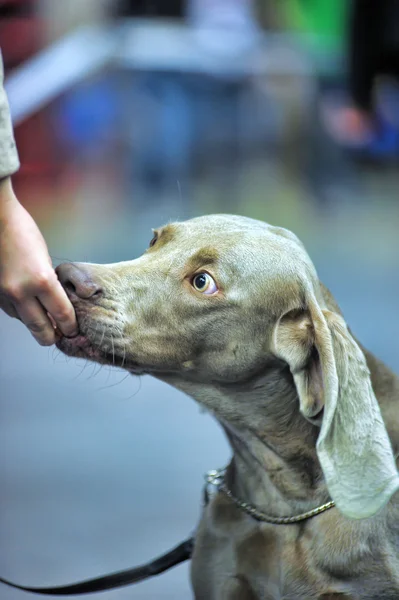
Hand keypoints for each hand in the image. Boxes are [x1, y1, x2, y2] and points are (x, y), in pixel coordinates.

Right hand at [0, 178, 77, 344]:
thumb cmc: (22, 232)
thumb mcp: (46, 258)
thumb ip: (50, 284)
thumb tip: (57, 304)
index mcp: (41, 280)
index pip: (63, 315)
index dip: (71, 326)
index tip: (75, 329)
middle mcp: (22, 292)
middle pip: (42, 330)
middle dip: (54, 336)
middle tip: (63, 336)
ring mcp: (5, 295)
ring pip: (26, 323)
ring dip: (37, 324)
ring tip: (48, 321)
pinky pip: (12, 312)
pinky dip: (23, 313)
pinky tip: (30, 306)